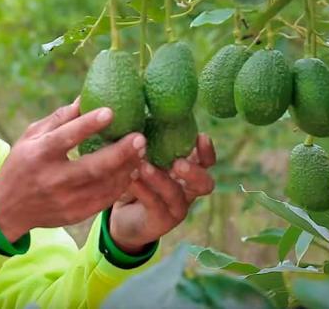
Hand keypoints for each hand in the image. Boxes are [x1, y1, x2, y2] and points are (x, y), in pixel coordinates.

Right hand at [0, 97, 146, 241]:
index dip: (88, 125)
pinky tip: (131, 171)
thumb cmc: (22, 164)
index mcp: (39, 154)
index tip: (110, 111)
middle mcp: (52, 179)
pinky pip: (105, 200)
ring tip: (141, 151)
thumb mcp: (31, 136)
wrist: (7, 209)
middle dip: (120, 152)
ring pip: (104, 185)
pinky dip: (120, 185)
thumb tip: (86, 97)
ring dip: (126, 168)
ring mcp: (65, 200)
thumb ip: (59, 118)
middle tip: (140, 137)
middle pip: (92, 167)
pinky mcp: (75, 214)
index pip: (65, 138)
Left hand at [108, 134, 215, 253]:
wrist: (122, 212)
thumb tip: (145, 108)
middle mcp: (187, 190)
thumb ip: (149, 139)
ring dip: (160, 179)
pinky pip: (155, 204)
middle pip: (204, 183)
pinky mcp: (161, 221)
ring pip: (176, 195)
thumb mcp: (143, 156)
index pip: (206, 161)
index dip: (207, 151)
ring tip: (143, 166)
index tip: (201, 137)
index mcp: (188, 170)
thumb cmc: (137, 175)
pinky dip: (143, 190)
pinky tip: (131, 179)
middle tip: (177, 163)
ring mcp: (176, 207)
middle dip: (194, 172)